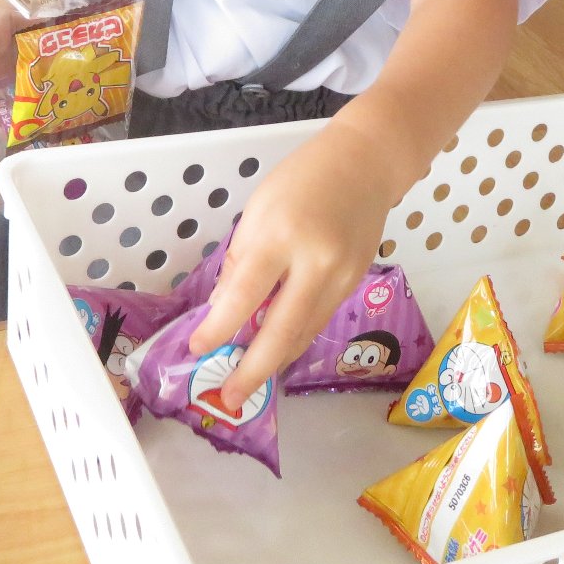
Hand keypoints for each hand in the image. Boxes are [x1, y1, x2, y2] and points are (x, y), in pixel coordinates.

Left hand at [187, 117, 402, 404]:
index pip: (244, 297)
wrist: (366, 164)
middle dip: (252, 371)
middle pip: (281, 331)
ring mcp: (341, 277)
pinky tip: (277, 349)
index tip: (197, 349)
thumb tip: (222, 309)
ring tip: (247, 383)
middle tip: (228, 399)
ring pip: (303, 333)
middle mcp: (315, 263)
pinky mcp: (356, 284)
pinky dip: (295, 338)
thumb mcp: (258, 209)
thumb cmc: (302, 178)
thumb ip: (240, 260)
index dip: (219, 329)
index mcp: (281, 236)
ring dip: (274, 361)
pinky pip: (319, 319)